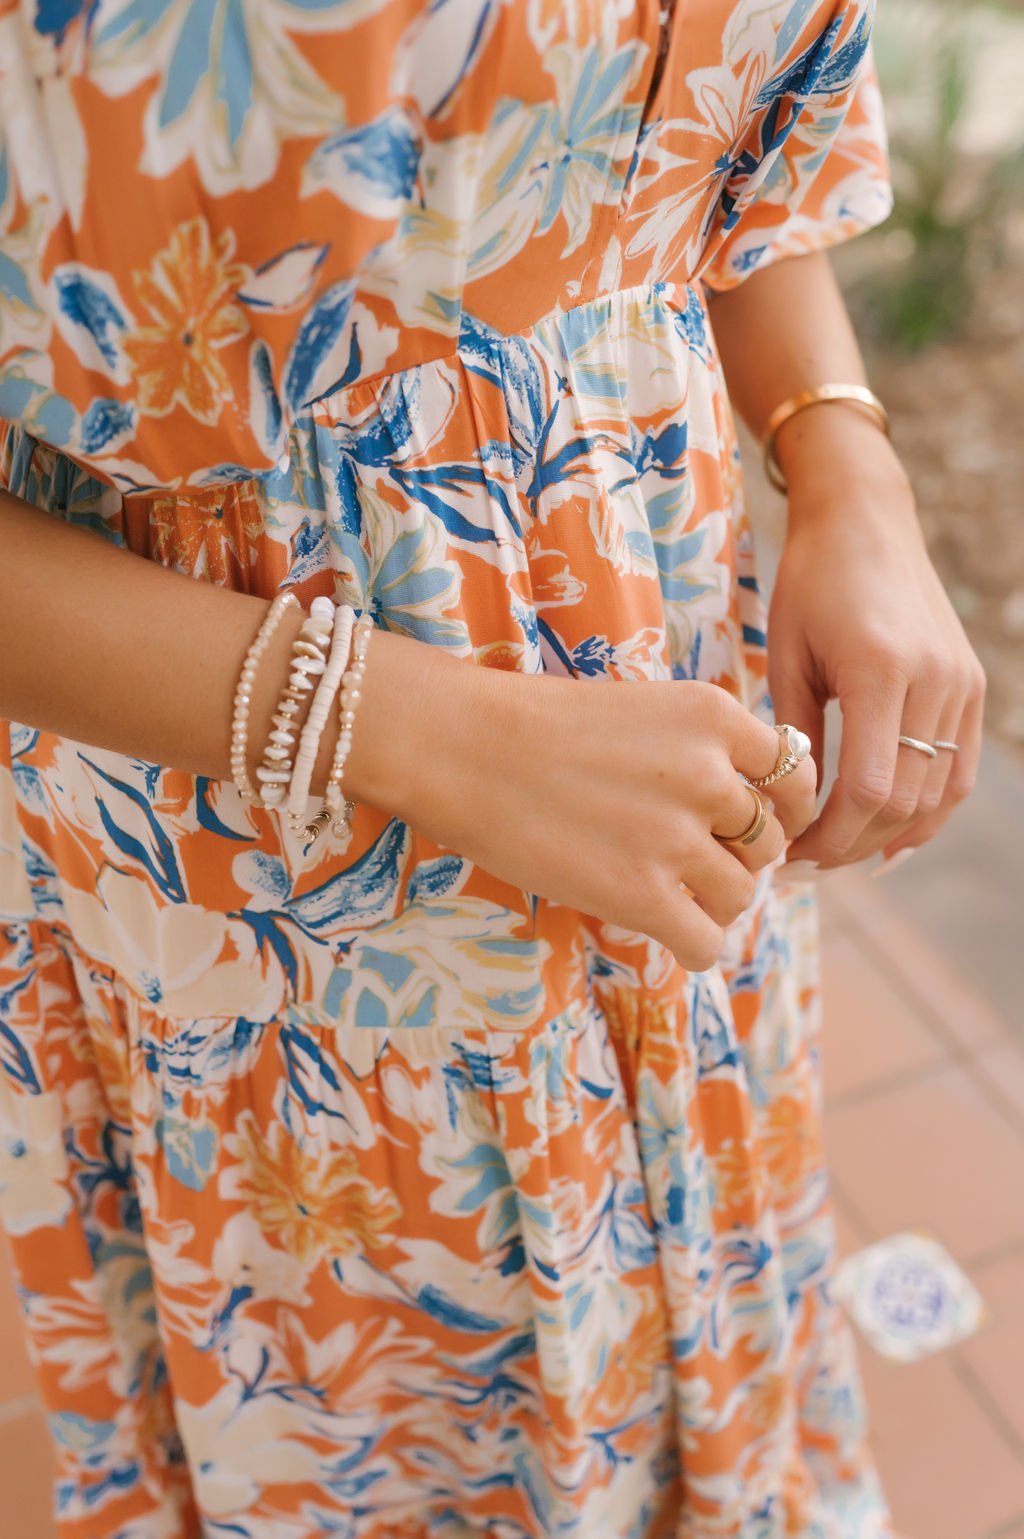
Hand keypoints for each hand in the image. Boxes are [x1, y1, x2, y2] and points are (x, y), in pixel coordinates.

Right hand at [354, 637, 816, 972]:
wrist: (461, 747)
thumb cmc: (538, 725)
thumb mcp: (643, 709)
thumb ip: (701, 750)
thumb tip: (751, 809)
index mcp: (714, 716)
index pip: (792, 774)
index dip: (778, 806)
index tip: (746, 823)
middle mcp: (709, 774)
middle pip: (768, 840)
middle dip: (738, 856)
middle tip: (691, 860)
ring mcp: (676, 837)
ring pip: (742, 894)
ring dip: (714, 902)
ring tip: (672, 894)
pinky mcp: (640, 894)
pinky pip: (707, 942)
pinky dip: (697, 946)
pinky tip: (670, 934)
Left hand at [767, 455, 984, 868]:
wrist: (866, 521)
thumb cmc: (810, 582)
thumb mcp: (788, 656)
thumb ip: (795, 737)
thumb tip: (793, 811)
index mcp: (881, 671)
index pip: (868, 788)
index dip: (829, 836)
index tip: (789, 853)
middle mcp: (935, 682)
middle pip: (904, 802)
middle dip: (851, 845)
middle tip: (802, 865)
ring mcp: (961, 685)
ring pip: (937, 796)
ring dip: (888, 836)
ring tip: (837, 854)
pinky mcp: (971, 687)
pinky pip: (957, 771)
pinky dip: (926, 811)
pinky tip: (886, 835)